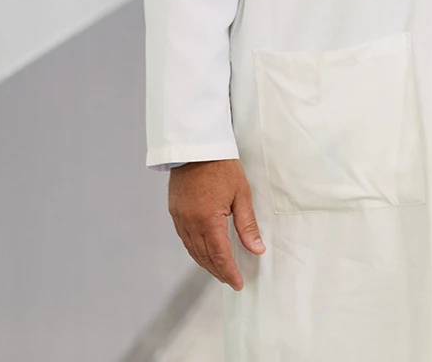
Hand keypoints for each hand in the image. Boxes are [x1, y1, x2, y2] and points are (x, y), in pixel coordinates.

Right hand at [168, 159, 266, 290]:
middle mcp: (190, 222)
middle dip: (218, 271)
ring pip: (192, 250)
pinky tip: (203, 252)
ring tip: (219, 271)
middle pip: (204, 256)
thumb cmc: (222, 167)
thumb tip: (257, 249)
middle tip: (230, 280)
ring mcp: (180, 218)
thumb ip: (247, 225)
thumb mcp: (242, 195)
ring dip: (205, 263)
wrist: (196, 147)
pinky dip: (194, 250)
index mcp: (208, 219)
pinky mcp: (174, 212)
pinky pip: (184, 238)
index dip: (229, 272)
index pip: (220, 255)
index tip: (237, 284)